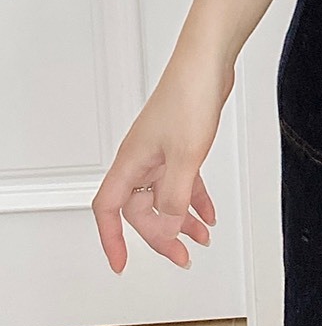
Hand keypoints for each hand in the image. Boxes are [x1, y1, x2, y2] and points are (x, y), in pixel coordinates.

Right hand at [91, 58, 229, 272]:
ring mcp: (160, 152)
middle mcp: (141, 159)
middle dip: (161, 235)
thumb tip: (166, 228)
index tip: (121, 263)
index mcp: (131, 163)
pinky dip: (194, 199)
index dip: (112, 238)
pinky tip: (208, 212)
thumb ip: (174, 196)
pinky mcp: (180, 144)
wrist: (207, 62)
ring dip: (181, 219)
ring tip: (200, 239)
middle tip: (182, 256)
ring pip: (164, 196)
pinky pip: (183, 181)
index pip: (109, 210)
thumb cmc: (189, 96)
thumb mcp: (186, 156)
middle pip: (141, 209)